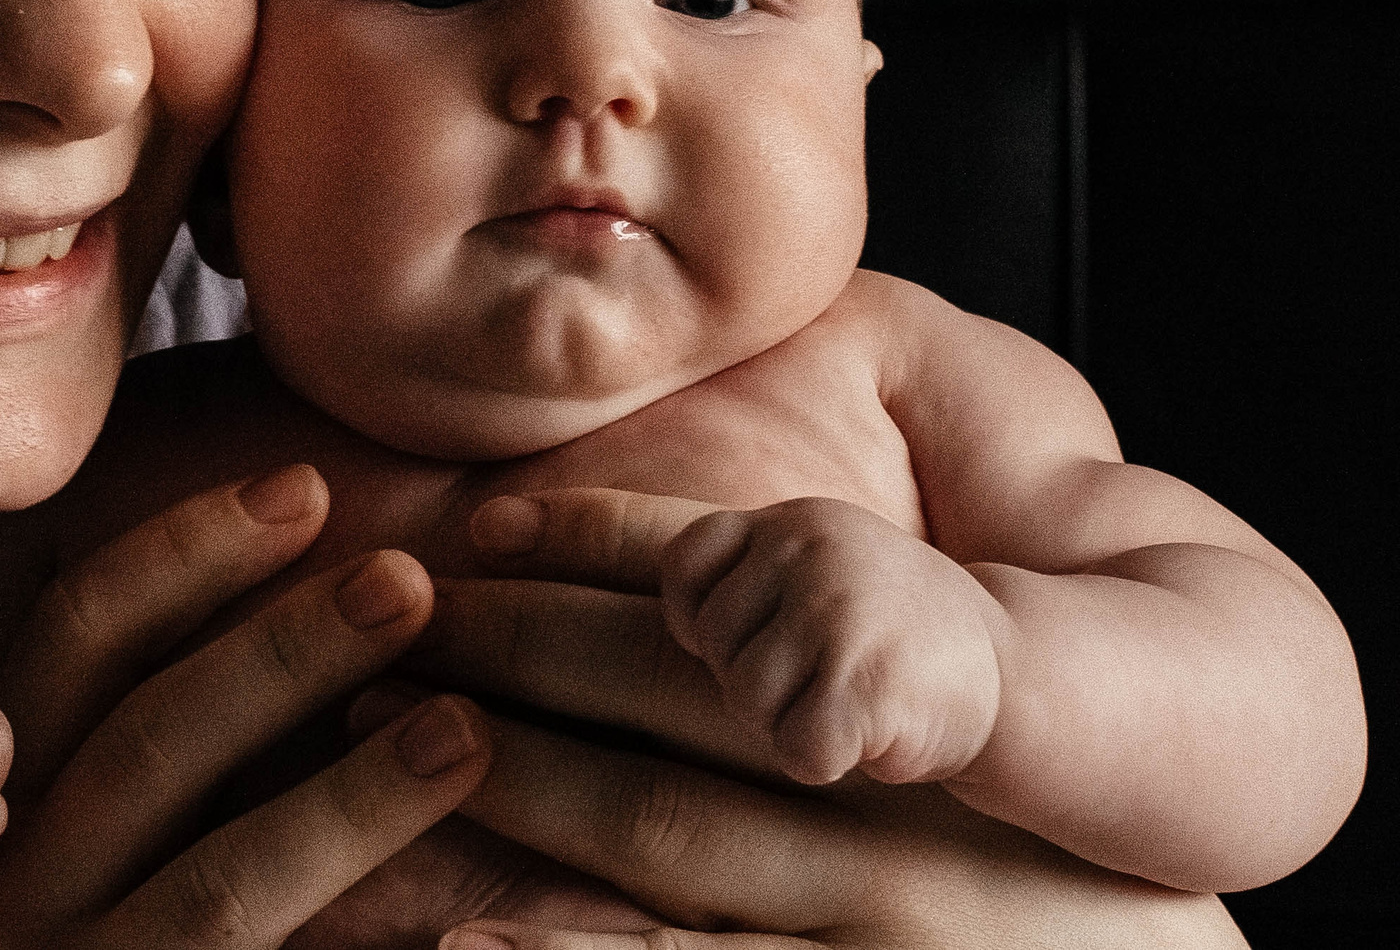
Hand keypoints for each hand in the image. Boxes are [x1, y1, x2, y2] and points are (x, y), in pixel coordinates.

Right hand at [0, 465, 494, 948]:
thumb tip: (46, 685)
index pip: (73, 655)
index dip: (184, 563)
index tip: (306, 488)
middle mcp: (12, 902)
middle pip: (151, 752)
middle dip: (284, 655)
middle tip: (412, 578)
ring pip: (219, 895)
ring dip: (346, 808)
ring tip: (467, 730)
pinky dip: (365, 941)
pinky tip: (473, 935)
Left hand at [403, 486, 1246, 949]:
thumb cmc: (1056, 854)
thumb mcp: (997, 724)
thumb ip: (867, 647)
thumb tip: (697, 577)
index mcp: (927, 697)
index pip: (747, 597)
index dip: (603, 550)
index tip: (478, 526)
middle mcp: (906, 801)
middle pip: (674, 703)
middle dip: (517, 656)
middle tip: (379, 622)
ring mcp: (893, 924)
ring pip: (668, 836)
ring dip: (519, 783)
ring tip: (378, 740)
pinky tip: (472, 938)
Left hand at [644, 494, 1002, 785]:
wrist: (1022, 675)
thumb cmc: (890, 636)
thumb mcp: (813, 575)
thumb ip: (735, 577)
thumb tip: (570, 560)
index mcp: (790, 523)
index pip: (682, 562)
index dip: (687, 615)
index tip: (701, 627)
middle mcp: (809, 550)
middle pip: (712, 645)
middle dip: (748, 682)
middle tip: (820, 681)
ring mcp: (837, 609)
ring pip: (745, 701)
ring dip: (788, 725)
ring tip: (848, 702)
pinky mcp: (865, 679)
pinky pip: (797, 746)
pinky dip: (829, 758)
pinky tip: (874, 734)